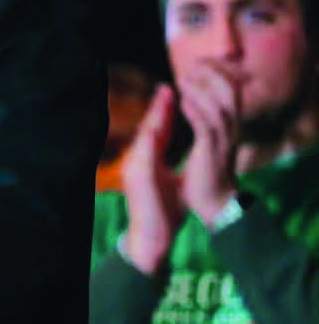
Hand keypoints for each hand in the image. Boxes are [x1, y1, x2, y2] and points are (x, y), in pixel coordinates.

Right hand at [120, 86, 184, 272]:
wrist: (152, 239)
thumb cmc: (164, 213)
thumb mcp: (172, 183)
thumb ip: (174, 164)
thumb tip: (189, 150)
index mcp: (147, 163)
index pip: (156, 132)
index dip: (165, 112)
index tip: (176, 93)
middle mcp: (137, 162)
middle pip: (148, 127)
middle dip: (159, 105)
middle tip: (169, 85)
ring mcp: (135, 168)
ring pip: (145, 134)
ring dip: (155, 113)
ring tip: (166, 94)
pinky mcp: (137, 176)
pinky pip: (144, 149)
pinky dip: (151, 133)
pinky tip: (160, 120)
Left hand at [176, 60, 241, 226]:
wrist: (216, 202)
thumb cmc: (209, 170)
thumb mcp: (212, 138)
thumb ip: (206, 117)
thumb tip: (192, 97)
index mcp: (232, 123)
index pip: (234, 87)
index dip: (221, 71)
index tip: (202, 62)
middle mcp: (232, 127)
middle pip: (230, 90)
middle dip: (212, 73)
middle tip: (192, 66)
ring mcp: (223, 139)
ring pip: (219, 105)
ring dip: (200, 88)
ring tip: (182, 79)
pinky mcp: (211, 151)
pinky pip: (205, 125)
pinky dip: (194, 110)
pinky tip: (182, 101)